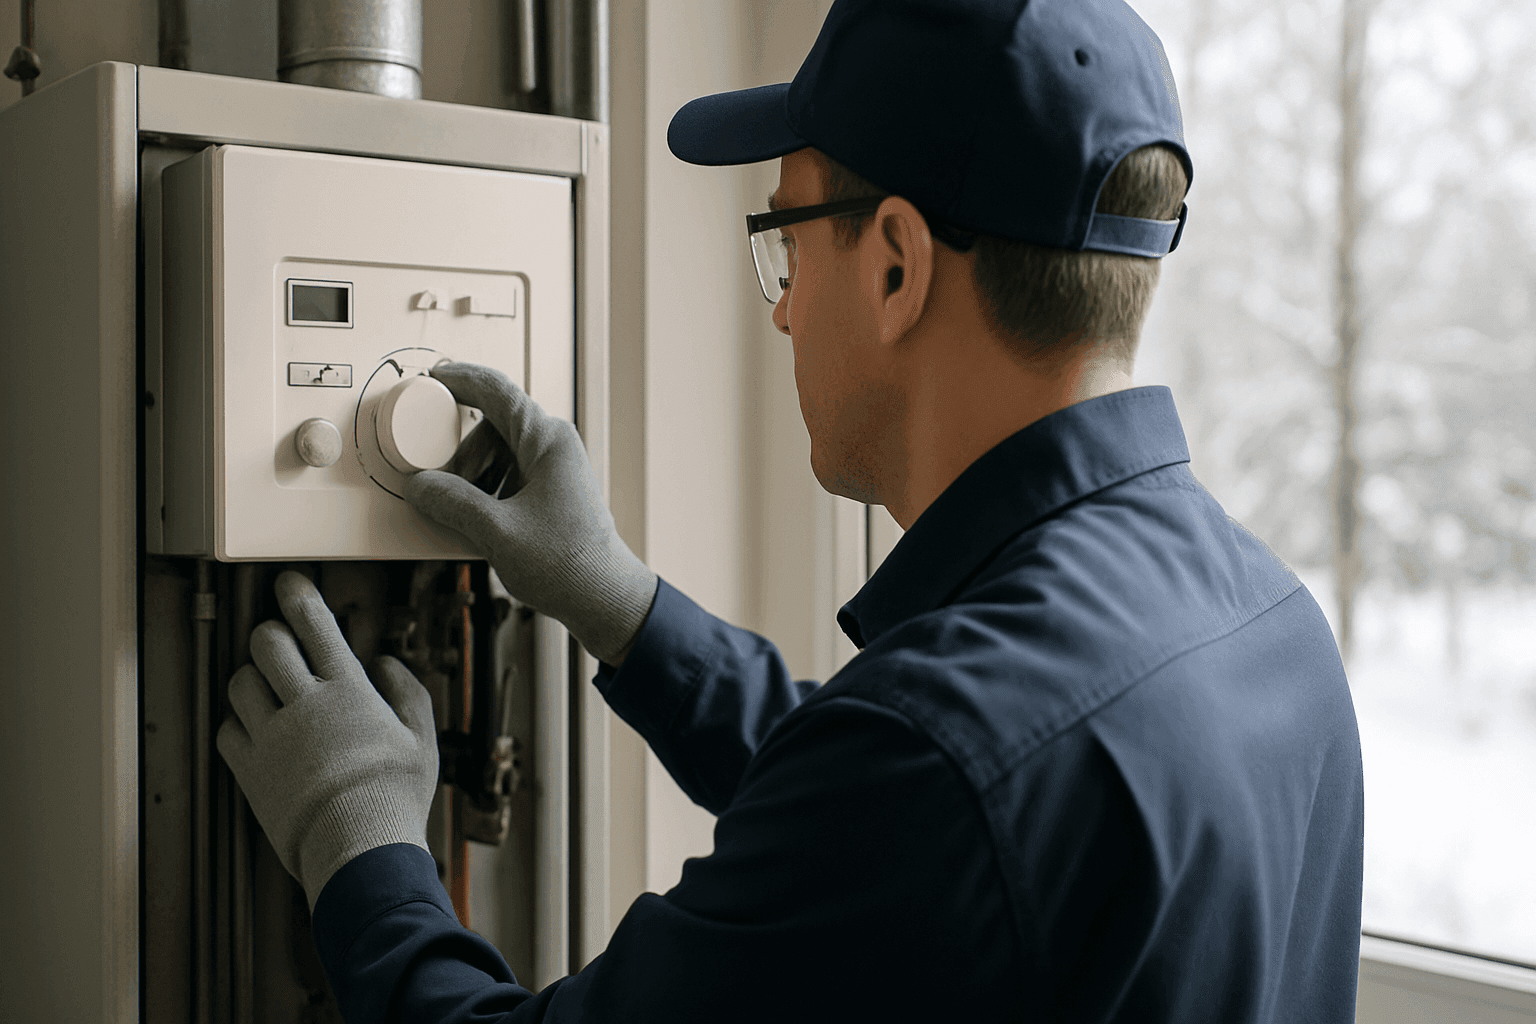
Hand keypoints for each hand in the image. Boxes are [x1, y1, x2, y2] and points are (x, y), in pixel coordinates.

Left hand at [216, 571, 438, 908]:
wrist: (360, 849)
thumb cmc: (398, 795)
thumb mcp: (422, 739)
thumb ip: (406, 692)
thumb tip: (385, 662)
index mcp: (348, 691)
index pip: (315, 624)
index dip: (298, 595)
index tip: (289, 582)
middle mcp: (304, 705)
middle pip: (266, 643)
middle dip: (270, 634)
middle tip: (280, 642)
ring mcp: (272, 737)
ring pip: (240, 682)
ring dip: (252, 677)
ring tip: (269, 689)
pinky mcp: (250, 770)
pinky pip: (227, 730)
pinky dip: (239, 723)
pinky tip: (259, 730)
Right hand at [403, 362, 657, 665]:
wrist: (605, 599)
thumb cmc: (565, 564)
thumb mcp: (496, 532)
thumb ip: (451, 502)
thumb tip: (418, 485)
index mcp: (547, 440)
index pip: (496, 391)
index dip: (459, 379)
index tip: (431, 379)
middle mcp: (555, 445)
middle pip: (492, 427)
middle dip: (461, 454)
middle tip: (442, 486)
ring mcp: (557, 468)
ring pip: (500, 453)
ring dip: (473, 477)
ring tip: (465, 513)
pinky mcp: (554, 491)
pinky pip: (511, 476)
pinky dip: (488, 491)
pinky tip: (481, 524)